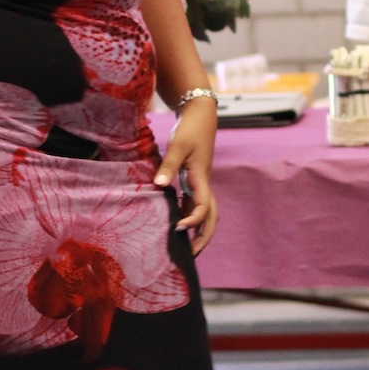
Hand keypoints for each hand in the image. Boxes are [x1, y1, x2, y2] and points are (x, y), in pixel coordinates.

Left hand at [153, 95, 217, 255]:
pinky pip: (195, 204)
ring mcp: (200, 183)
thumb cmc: (189, 128)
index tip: (177, 229)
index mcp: (201, 178)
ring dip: (198, 230)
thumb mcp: (177, 145)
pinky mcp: (195, 179)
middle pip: (210, 217)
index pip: (203, 207)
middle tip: (190, 255)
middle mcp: (203, 184)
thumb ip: (168, 166)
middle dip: (203, 237)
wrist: (200, 113)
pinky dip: (189, 217)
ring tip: (186, 248)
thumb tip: (158, 186)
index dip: (192, 221)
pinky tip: (178, 226)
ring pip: (205, 212)